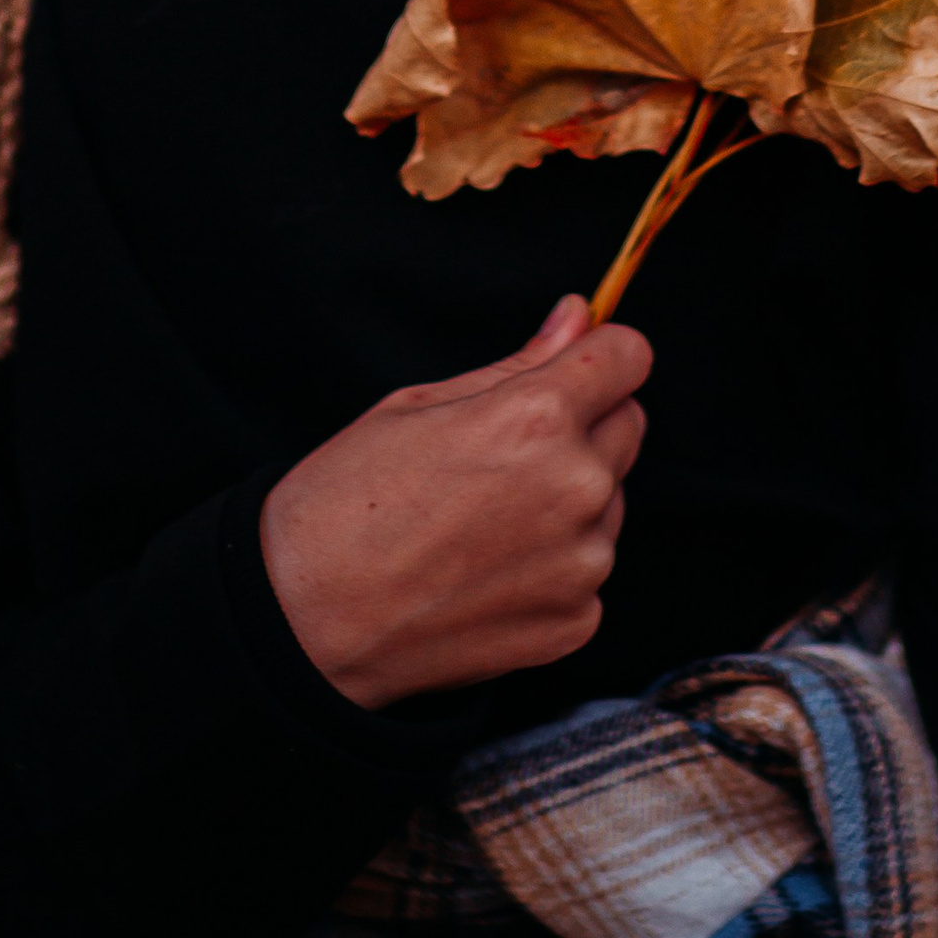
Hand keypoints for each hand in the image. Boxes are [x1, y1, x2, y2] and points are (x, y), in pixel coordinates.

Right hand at [259, 296, 651, 709]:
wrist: (307, 620)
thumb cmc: (346, 500)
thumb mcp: (420, 405)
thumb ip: (517, 363)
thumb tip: (579, 315)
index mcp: (536, 417)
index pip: (630, 356)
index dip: (603, 355)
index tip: (578, 368)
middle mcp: (575, 487)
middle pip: (629, 425)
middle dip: (585, 425)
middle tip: (507, 451)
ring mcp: (581, 563)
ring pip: (608, 502)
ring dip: (570, 500)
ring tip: (484, 521)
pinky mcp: (575, 622)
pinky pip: (587, 571)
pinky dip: (552, 566)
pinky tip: (487, 572)